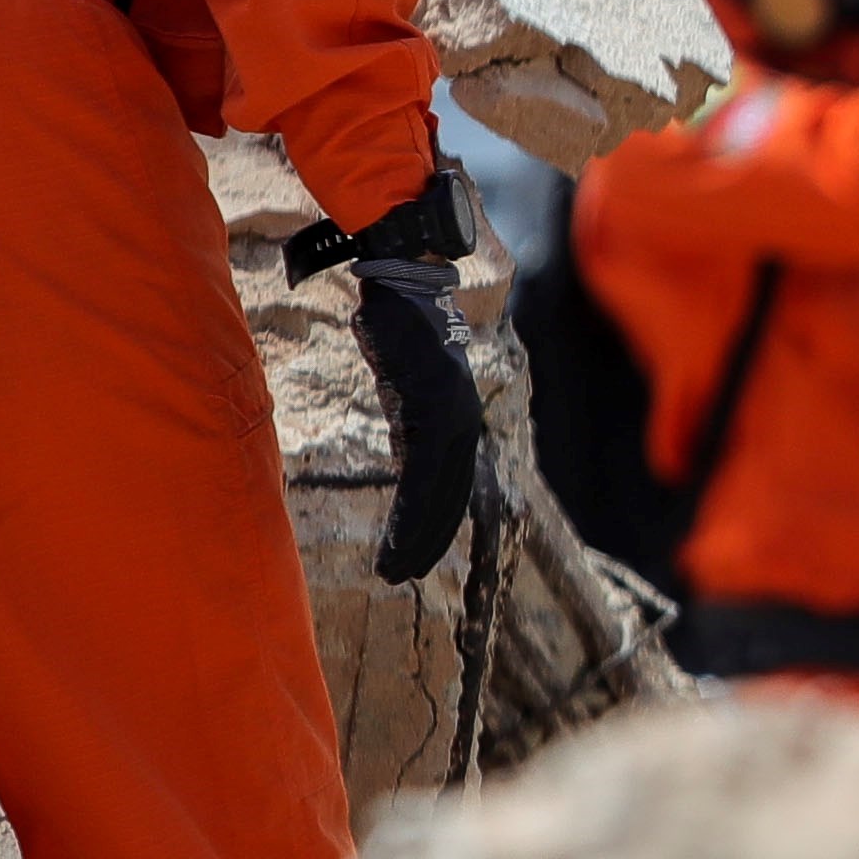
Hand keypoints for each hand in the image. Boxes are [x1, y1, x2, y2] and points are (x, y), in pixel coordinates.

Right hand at [344, 253, 482, 584]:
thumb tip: (405, 447)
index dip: (434, 524)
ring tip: (394, 571)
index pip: (451, 485)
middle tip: (400, 577)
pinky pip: (423, 475)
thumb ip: (411, 417)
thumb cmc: (399, 326)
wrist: (401, 282)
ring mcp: (453, 417)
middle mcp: (464, 421)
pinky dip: (412, 513)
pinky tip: (397, 538)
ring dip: (418, 538)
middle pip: (450, 498)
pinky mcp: (434, 410)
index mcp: (458, 418)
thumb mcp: (407, 383)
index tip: (413, 557)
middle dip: (427, 542)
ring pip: (439, 495)